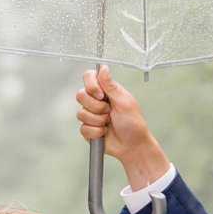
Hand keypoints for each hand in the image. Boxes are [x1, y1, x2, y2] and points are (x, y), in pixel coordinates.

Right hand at [75, 65, 169, 188]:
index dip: (91, 85)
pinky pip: (83, 128)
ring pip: (80, 113)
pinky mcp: (87, 129)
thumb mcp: (123, 101)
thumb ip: (110, 85)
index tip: (101, 95)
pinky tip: (105, 133)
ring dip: (98, 121)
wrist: (132, 146)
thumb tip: (103, 67)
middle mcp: (95, 100)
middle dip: (96, 107)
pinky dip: (96, 132)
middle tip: (109, 112)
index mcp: (105, 90)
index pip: (88, 76)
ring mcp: (90, 115)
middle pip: (80, 95)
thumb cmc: (133, 123)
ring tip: (109, 123)